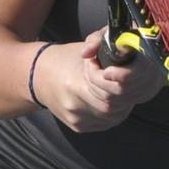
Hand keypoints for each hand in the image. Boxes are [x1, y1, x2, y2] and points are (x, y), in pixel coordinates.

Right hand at [34, 29, 163, 132]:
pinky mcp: (78, 127)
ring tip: (122, 89)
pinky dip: (114, 112)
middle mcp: (74, 106)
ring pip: (113, 117)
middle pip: (114, 104)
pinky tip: (114, 100)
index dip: (124, 80)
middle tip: (130, 80)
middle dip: (125, 92)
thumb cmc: (65, 58)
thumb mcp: (84, 45)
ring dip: (123, 103)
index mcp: (75, 84)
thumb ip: (103, 41)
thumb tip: (124, 44)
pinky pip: (106, 123)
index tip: (124, 71)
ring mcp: (76, 120)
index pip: (114, 90)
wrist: (38, 77)